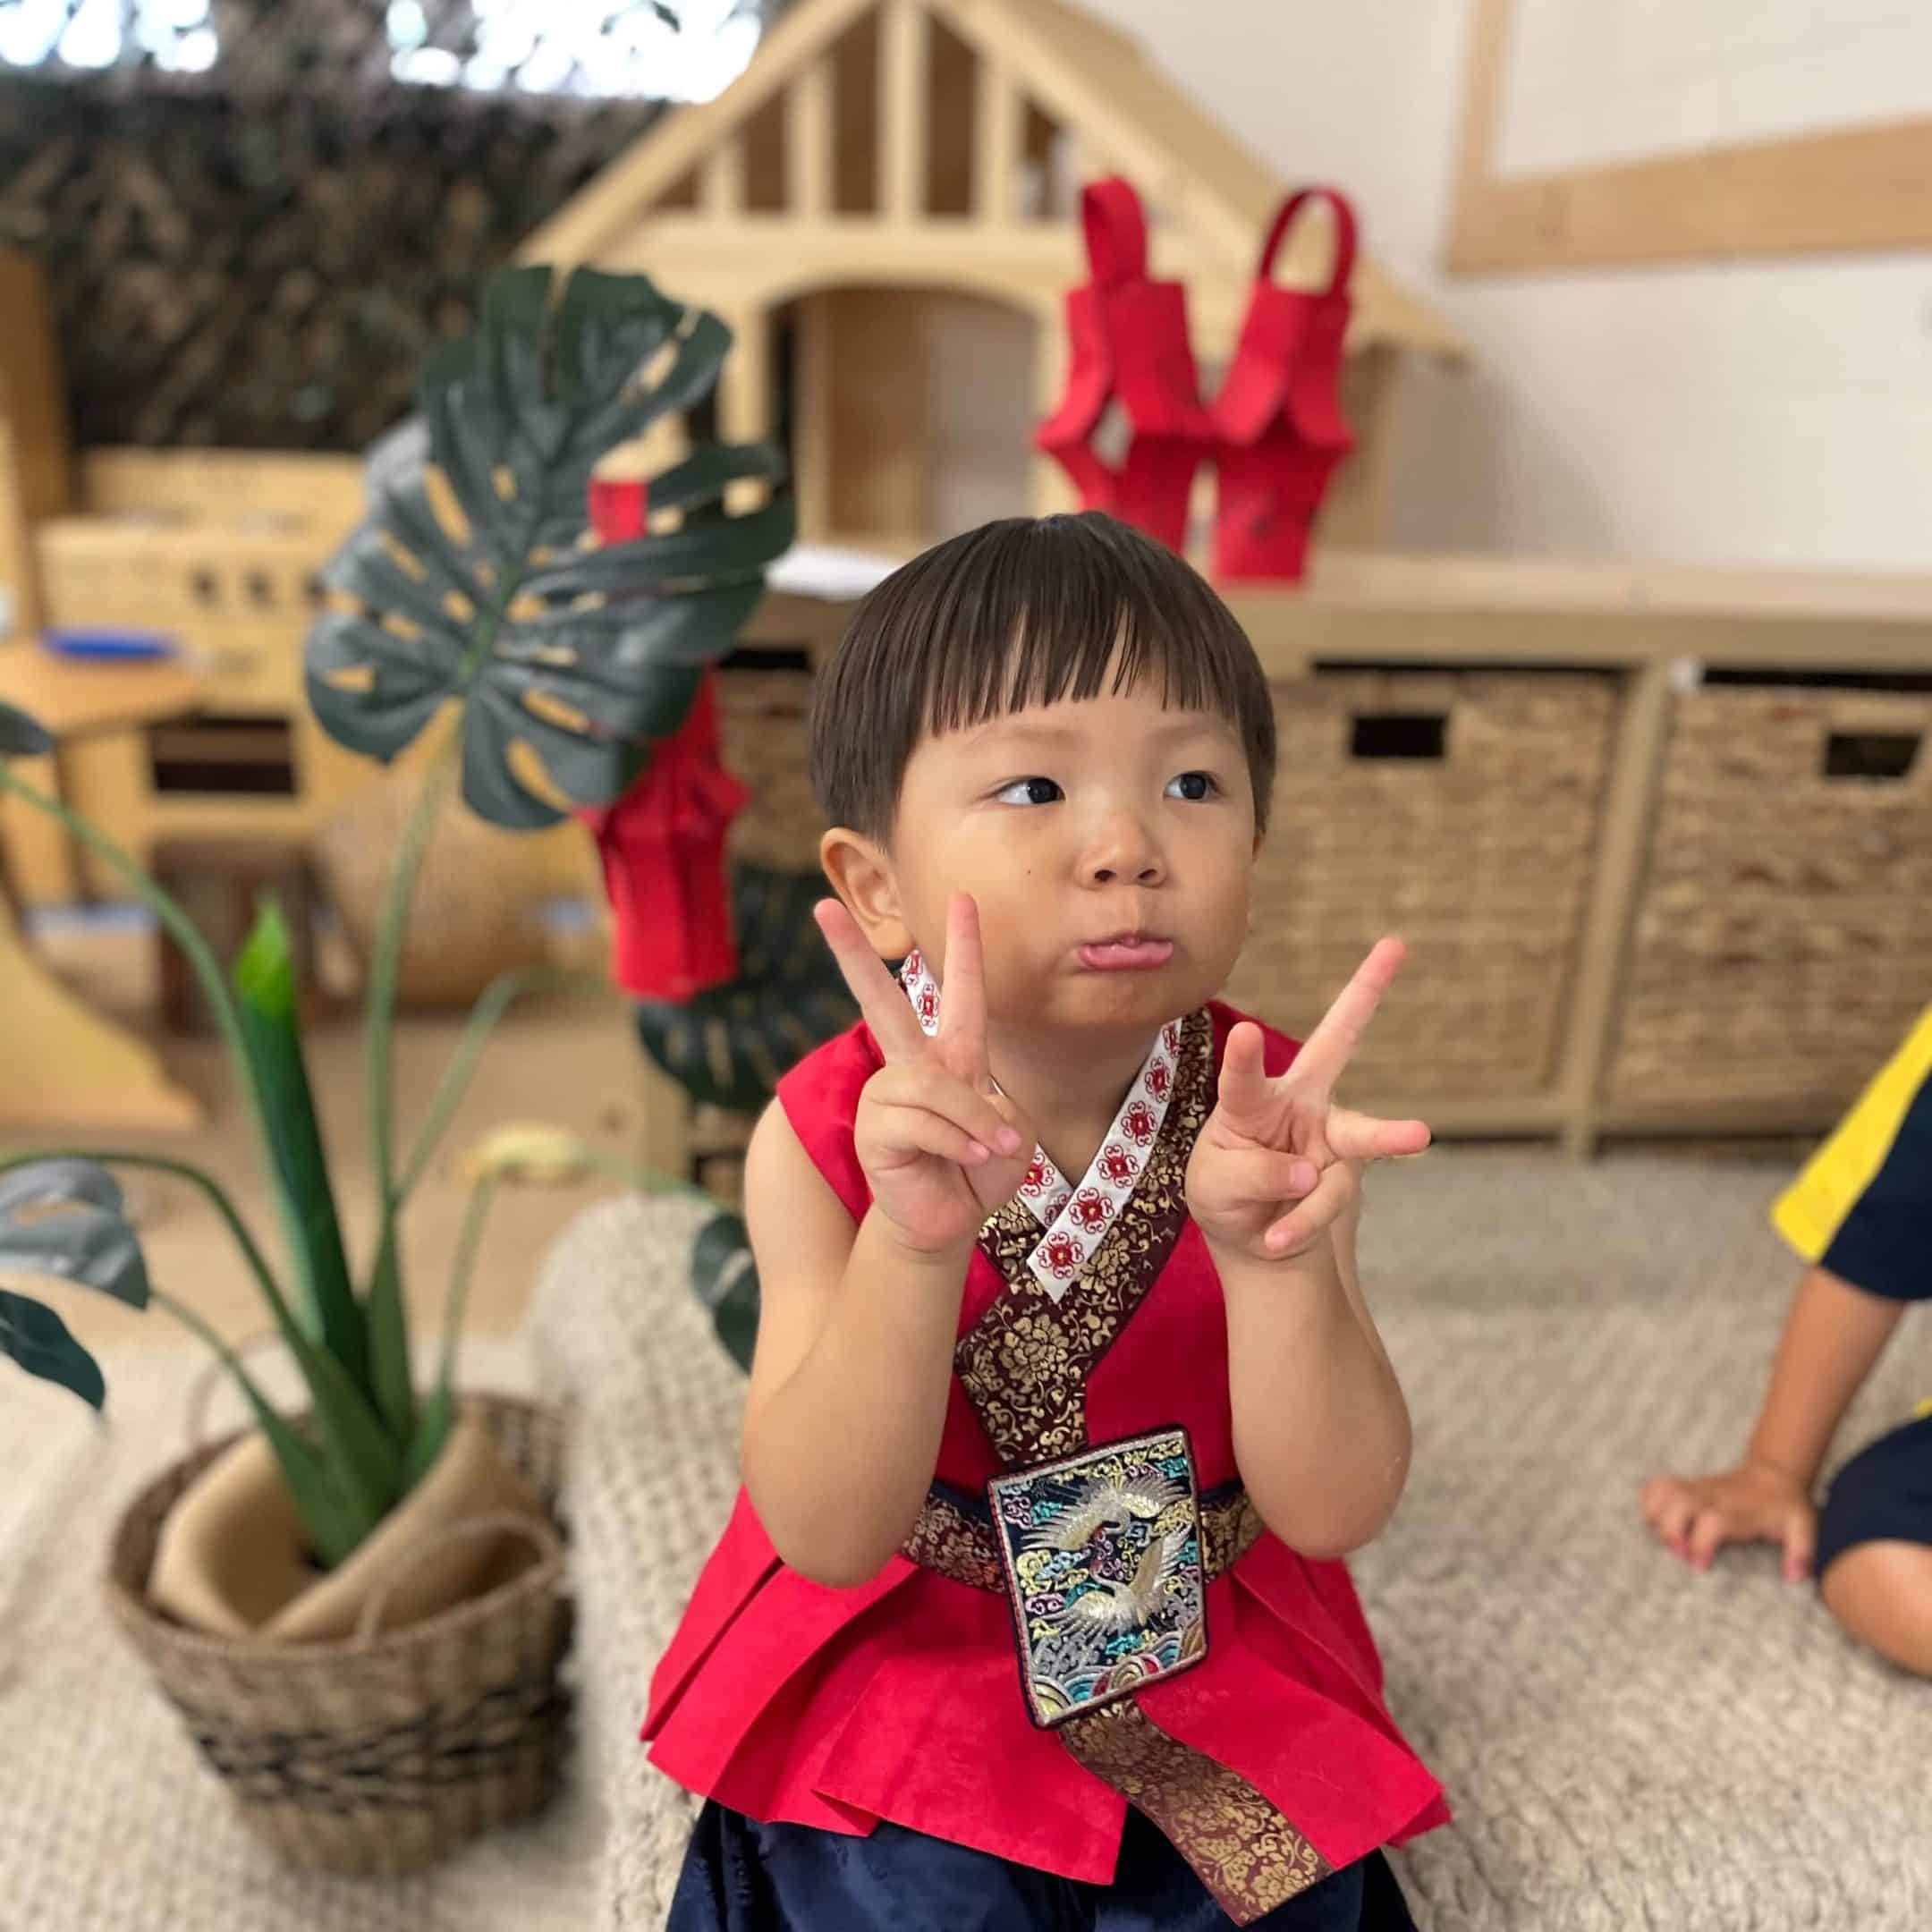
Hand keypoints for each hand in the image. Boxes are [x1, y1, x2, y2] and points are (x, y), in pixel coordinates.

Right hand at [815, 892, 1031, 1258]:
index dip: (964, 945)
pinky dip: (957, 1142)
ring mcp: (888, 1095)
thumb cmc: (980, 1172)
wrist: (949, 1221)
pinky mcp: (875, 1128)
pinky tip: (965, 1160)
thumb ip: (992, 1108)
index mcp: (952, 1056)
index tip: (964, 897)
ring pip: (932, 1085)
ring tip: (990, 1150)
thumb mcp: (1011, 1135)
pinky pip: (922, 1121)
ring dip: (973, 1121)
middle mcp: (913, 1066)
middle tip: (821, 907)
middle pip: (882, 1001)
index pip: (961, 993)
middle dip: (851, 954)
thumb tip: (956, 1102)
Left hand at [1187, 938, 1429, 1265]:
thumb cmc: (1226, 1194)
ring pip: (1360, 1135)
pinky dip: (1298, 1225)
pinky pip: (1328, 1200)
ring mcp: (1331, 1139)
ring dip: (1389, 1136)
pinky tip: (1274, 1239)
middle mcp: (1299, 1105)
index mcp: (1251, 1100)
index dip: (1245, 1058)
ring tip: (1421, 1135)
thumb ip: (1251, 1174)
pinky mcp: (1347, 1175)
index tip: (1243, 1032)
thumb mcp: (1215, 1186)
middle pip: (1336, 1044)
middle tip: (1395, 946)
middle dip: (1365, 992)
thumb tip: (1309, 1173)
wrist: (1255, 1240)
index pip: (1245, 1075)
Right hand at [1639, 1458, 1816, 1581]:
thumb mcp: (1803, 1526)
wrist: (1774, 1474)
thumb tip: (1793, 1577)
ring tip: (1666, 1538)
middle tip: (1678, 1553)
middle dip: (1670, 1530)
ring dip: (1655, 1515)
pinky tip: (1658, 1521)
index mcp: (1738, 1509)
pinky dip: (1649, 1502)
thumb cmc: (1785, 1506)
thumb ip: (1801, 1551)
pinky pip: (1657, 1486)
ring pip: (1663, 1492)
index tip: (1699, 1566)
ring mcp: (1697, 1489)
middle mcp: (1712, 1497)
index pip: (1712, 1521)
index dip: (1701, 1544)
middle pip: (1678, 1502)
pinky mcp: (1687, 1487)